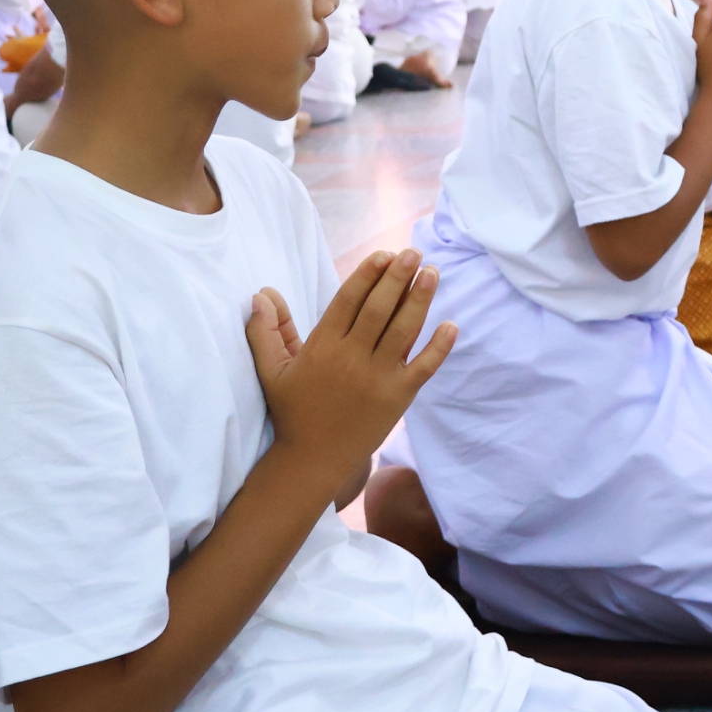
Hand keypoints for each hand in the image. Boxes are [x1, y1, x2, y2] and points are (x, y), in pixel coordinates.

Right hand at [246, 249, 456, 494]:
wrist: (314, 460)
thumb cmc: (293, 411)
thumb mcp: (272, 371)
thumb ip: (266, 331)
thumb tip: (260, 294)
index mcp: (322, 348)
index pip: (348, 301)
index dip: (367, 275)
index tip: (383, 254)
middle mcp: (351, 359)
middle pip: (378, 309)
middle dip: (397, 278)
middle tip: (413, 252)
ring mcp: (377, 378)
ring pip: (403, 331)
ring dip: (420, 300)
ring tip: (432, 272)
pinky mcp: (398, 398)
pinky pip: (423, 367)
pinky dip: (438, 347)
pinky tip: (451, 324)